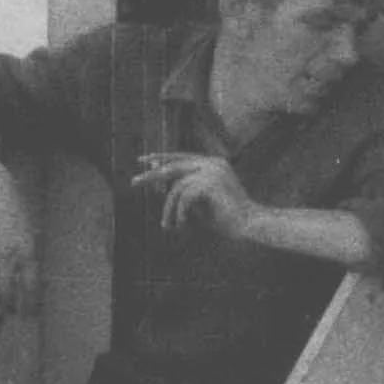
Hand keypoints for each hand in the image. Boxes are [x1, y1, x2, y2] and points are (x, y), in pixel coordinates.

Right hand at [0, 172, 40, 315]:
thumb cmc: (16, 214)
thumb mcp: (31, 235)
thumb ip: (30, 259)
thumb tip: (30, 285)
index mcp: (27, 252)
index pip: (30, 287)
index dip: (29, 305)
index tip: (28, 315)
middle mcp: (8, 255)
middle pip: (7, 294)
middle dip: (9, 309)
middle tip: (9, 312)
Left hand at [135, 151, 261, 242]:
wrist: (250, 226)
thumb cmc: (226, 218)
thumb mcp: (199, 203)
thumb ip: (182, 191)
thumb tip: (157, 181)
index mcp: (213, 163)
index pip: (181, 157)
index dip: (162, 159)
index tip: (145, 161)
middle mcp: (212, 163)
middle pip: (174, 166)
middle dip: (152, 175)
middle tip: (133, 182)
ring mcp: (213, 171)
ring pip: (177, 187)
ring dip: (169, 209)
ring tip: (168, 226)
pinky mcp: (211, 183)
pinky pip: (184, 197)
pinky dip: (179, 213)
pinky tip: (181, 225)